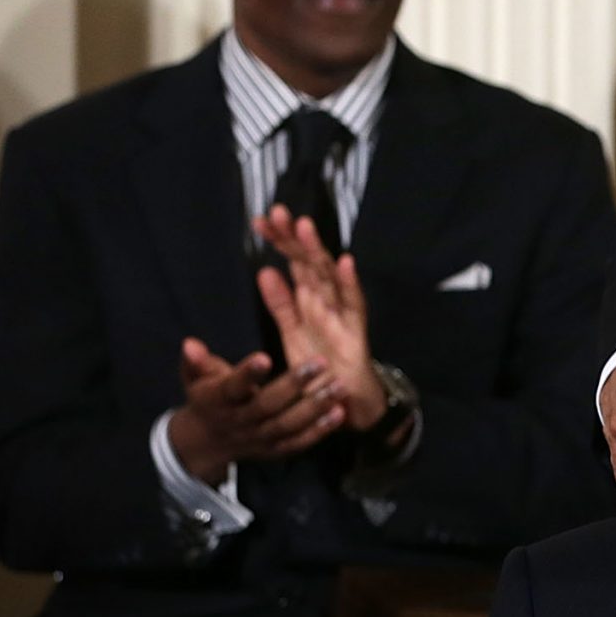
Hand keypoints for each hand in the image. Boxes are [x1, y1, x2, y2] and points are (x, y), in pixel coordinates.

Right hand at [164, 341, 346, 478]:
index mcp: (216, 401)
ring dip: (315, 407)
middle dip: (293, 385)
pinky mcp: (274, 450)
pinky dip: (320, 430)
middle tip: (321, 363)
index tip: (265, 357)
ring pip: (287, 425)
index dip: (247, 374)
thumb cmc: (207, 398)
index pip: (232, 387)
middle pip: (266, 406)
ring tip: (339, 386)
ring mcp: (258, 438)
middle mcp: (238, 422)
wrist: (206, 442)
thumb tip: (190, 343)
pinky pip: (298, 442)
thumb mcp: (195, 378)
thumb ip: (196, 361)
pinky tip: (340, 413)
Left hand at [252, 206, 387, 430]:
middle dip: (294, 238)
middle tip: (278, 213)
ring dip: (317, 252)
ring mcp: (341, 314)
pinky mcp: (356, 333)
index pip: (292, 263)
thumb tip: (264, 271)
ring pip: (328, 277)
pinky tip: (344, 263)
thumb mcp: (293, 332)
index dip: (278, 241)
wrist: (344, 403)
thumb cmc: (321, 366)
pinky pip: (354, 305)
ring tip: (304, 227)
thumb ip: (280, 304)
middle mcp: (326, 301)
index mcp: (308, 300)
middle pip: (309, 263)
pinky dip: (349, 284)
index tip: (259, 221)